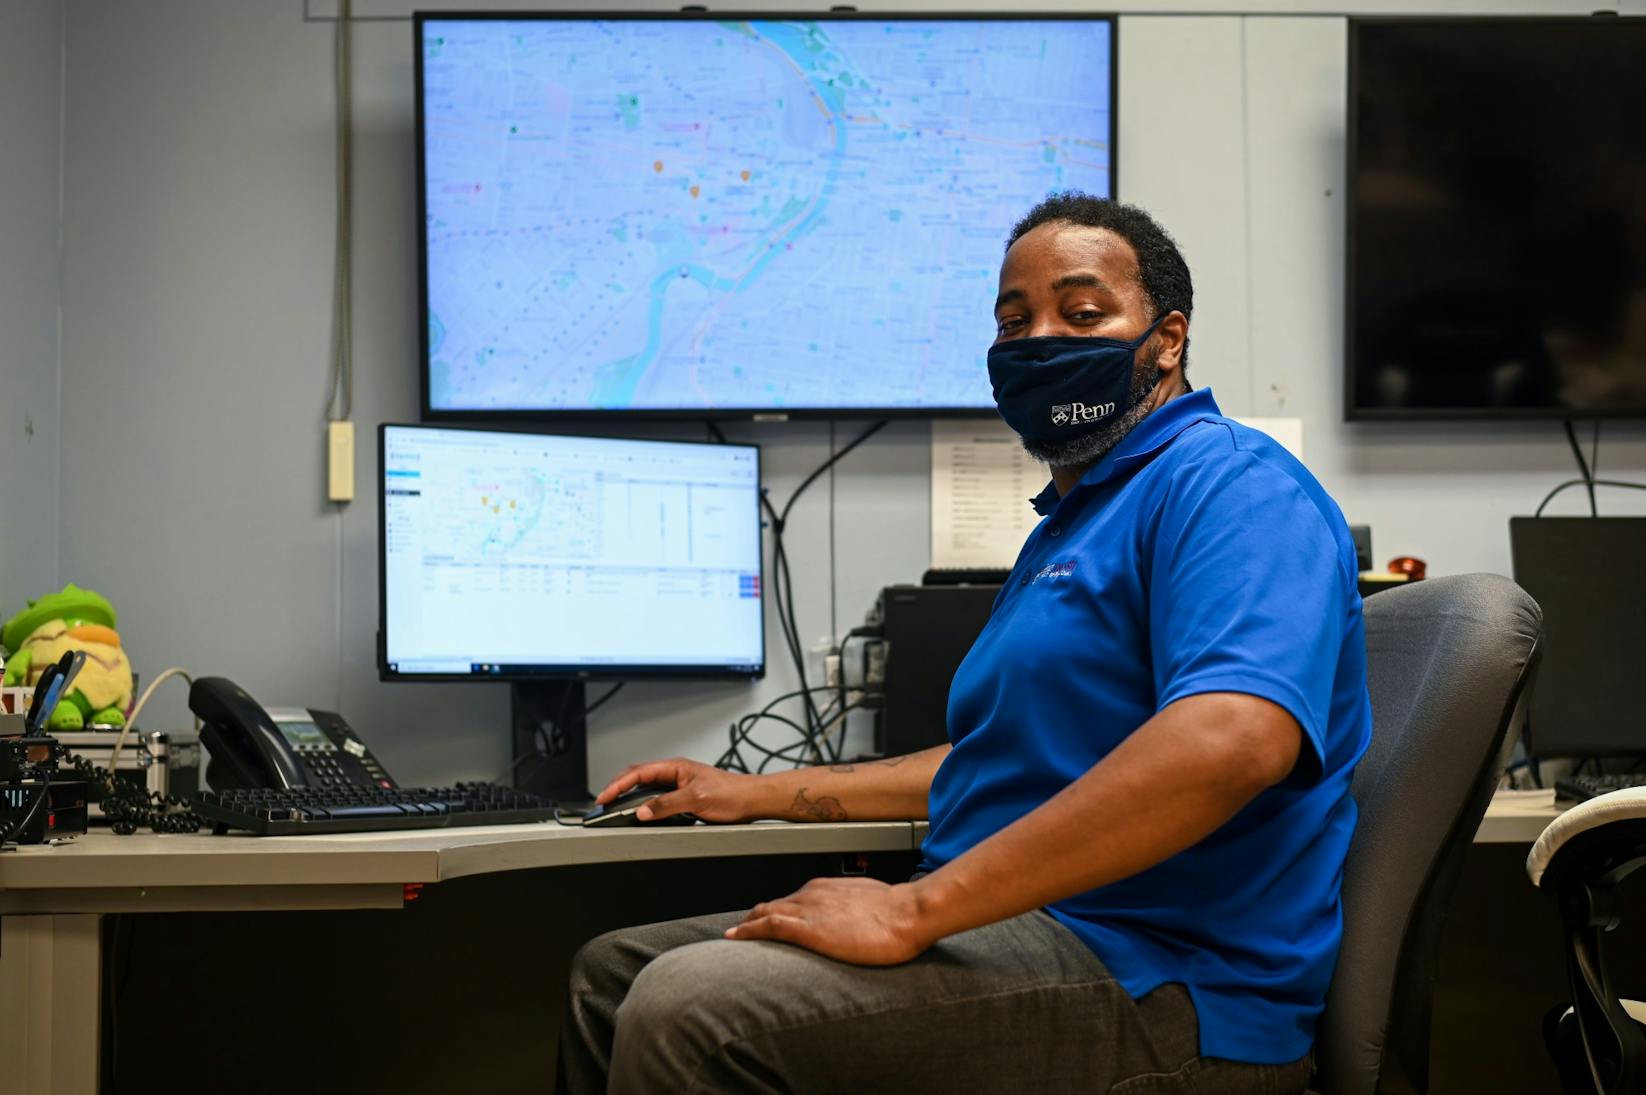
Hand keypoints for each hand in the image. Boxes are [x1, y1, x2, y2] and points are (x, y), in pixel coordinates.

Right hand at [594, 758, 770, 822]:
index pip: (638, 773)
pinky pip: (659, 800)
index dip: (617, 785)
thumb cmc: (731, 794)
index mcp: (675, 767)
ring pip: (648, 790)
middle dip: (619, 789)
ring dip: (632, 798)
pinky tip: (642, 815)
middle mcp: (676, 774)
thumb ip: (666, 805)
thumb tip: (642, 811)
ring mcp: (680, 785)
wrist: (751, 801)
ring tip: (617, 810)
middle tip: (604, 803)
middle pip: (639, 778)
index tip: (604, 797)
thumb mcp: (695, 800)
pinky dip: (646, 807)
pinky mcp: (685, 798)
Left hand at [724, 877, 929, 964]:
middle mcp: (812, 894)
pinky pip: (769, 926)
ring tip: (734, 935)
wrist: (907, 914)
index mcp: (827, 888)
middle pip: (773, 904)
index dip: (774, 910)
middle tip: (741, 929)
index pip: (791, 899)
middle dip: (754, 916)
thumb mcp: (869, 904)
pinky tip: (735, 938)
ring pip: (765, 912)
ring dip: (747, 923)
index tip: (765, 919)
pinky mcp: (808, 928)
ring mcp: (808, 909)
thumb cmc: (897, 911)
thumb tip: (852, 920)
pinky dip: (748, 930)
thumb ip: (853, 910)